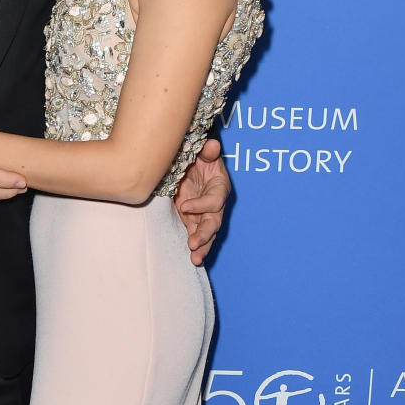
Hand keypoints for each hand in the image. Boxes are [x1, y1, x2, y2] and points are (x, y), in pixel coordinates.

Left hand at [175, 137, 230, 265]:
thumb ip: (208, 151)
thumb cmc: (198, 158)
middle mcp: (214, 204)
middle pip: (214, 222)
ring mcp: (203, 214)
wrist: (188, 164)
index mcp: (219, 187)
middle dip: (205, 234)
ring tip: (195, 259)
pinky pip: (195, 235)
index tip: (185, 206)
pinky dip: (195, 246)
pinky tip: (191, 258)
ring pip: (207, 234)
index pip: (215, 200)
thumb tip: (212, 144)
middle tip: (194, 244)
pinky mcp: (192, 220)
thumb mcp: (202, 152)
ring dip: (202, 246)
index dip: (202, 205)